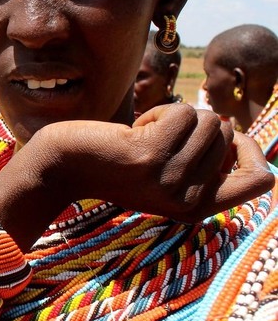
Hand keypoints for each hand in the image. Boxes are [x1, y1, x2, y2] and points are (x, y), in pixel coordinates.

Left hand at [0, 104, 274, 252]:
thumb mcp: (164, 171)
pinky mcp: (150, 156)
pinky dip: (159, 111)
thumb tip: (232, 127)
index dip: (251, 151)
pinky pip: (182, 113)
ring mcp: (169, 179)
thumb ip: (201, 159)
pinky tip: (133, 130)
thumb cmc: (114, 163)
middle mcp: (186, 200)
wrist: (63, 166)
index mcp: (195, 209)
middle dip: (197, 124)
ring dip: (177, 116)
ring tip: (145, 134)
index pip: (261, 181)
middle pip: (228, 136)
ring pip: (208, 120)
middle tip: (158, 138)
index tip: (225, 136)